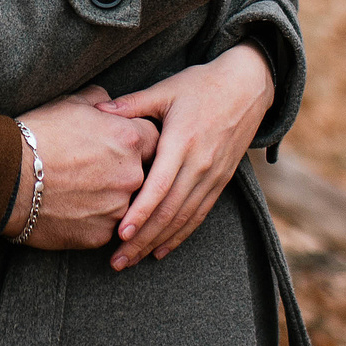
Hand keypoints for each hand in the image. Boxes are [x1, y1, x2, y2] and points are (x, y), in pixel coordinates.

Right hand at [3, 87, 158, 249]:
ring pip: (125, 204)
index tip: (123, 146)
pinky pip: (105, 227)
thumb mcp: (71, 103)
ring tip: (80, 191)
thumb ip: (100, 100)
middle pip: (144, 175)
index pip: (154, 140)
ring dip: (110, 198)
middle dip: (126, 172)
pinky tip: (71, 209)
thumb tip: (108, 103)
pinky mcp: (100, 234)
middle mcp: (132, 175)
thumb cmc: (37, 135)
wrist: (8, 177)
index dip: (138, 142)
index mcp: (129, 139)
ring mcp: (118, 208)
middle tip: (97, 170)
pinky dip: (92, 220)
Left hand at [95, 41, 274, 268]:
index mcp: (183, 142)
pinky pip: (199, 214)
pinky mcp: (221, 181)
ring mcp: (213, 175)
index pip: (159, 186)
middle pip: (169, 210)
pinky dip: (180, 235)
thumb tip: (99, 112)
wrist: (247, 86)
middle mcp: (200, 164)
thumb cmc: (201, 84)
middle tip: (117, 260)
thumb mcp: (166, 89)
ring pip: (184, 218)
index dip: (140, 213)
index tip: (119, 233)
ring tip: (132, 260)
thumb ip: (132, 104)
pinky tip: (161, 250)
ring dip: (158, 242)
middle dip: (142, 238)